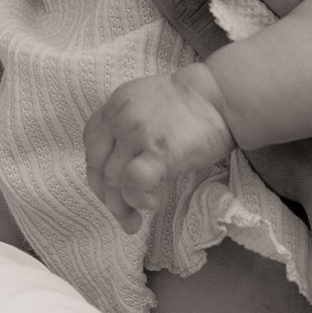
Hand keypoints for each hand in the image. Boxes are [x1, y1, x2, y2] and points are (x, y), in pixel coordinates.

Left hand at [83, 63, 235, 229]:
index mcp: (114, 105)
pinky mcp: (157, 150)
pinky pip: (134, 182)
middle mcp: (119, 117)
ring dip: (124, 205)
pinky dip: (139, 198)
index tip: (110, 190)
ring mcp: (136, 133)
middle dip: (108, 197)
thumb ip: (127, 128)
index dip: (96, 171)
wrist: (220, 97)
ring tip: (141, 215)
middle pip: (98, 166)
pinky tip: (153, 202)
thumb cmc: (192, 106)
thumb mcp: (146, 105)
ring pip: (114, 179)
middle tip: (124, 215)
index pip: (91, 143)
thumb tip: (122, 171)